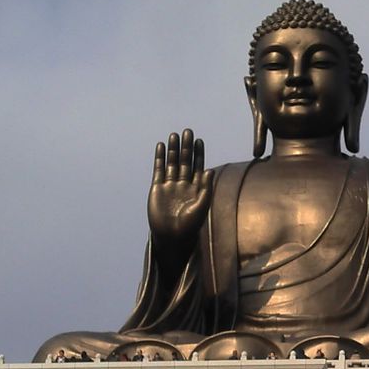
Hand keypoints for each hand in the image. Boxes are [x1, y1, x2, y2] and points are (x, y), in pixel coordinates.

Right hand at [148, 129, 213, 255]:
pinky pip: (159, 170)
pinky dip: (160, 158)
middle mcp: (183, 184)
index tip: (199, 140)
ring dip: (173, 150)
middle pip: (185, 161)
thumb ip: (206, 188)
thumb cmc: (190, 225)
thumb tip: (210, 170)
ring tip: (174, 135)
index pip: (198, 166)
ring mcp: (170, 185)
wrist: (172, 236)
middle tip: (187, 131)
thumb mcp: (202, 205)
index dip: (198, 153)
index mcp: (196, 188)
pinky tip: (161, 146)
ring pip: (172, 163)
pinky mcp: (158, 188)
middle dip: (186, 147)